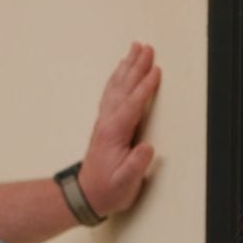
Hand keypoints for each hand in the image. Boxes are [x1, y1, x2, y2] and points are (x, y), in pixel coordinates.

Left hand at [75, 43, 159, 218]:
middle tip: (147, 47)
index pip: (132, 105)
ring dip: (127, 67)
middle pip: (123, 88)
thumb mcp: (125, 183)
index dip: (145, 87)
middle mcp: (107, 122)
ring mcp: (105, 121)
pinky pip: (112, 93)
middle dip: (136, 67)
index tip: (156, 71)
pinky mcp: (106, 123)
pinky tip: (122, 71)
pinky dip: (118, 78)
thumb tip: (147, 147)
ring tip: (135, 49)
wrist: (86, 195)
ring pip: (117, 87)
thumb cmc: (108, 190)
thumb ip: (136, 165)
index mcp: (114, 133)